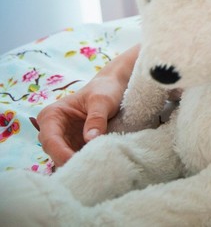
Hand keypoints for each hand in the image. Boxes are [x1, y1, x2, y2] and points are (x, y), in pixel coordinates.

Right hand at [36, 46, 136, 166]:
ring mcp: (63, 139)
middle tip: (87, 170)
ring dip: (77, 164)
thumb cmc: (104, 90)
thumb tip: (91, 139)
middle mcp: (52, 129)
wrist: (113, 87)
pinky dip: (84, 162)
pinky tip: (95, 165)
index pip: (50, 139)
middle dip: (68, 161)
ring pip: (63, 158)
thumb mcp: (102, 101)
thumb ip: (96, 118)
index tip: (75, 161)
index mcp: (51, 115)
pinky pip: (75, 157)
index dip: (60, 153)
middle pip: (54, 152)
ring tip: (92, 168)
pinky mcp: (74, 145)